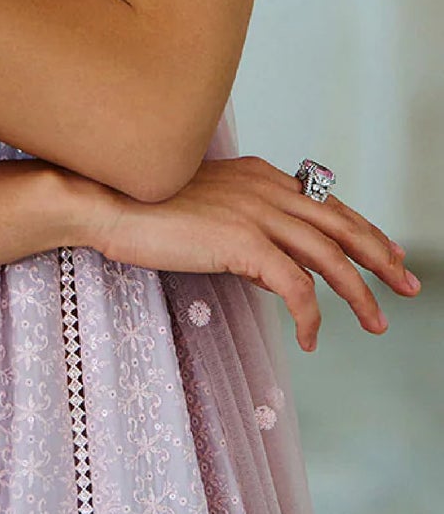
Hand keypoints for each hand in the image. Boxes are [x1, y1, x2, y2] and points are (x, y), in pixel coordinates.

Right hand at [83, 154, 420, 351]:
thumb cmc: (142, 209)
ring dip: (360, 294)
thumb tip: (270, 265)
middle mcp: (266, 187)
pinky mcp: (242, 241)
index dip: (363, 229)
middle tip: (408, 285)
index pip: (326, 203)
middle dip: (382, 257)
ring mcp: (256, 212)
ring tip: (376, 323)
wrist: (105, 201)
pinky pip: (296, 286)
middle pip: (342, 224)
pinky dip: (311, 315)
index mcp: (259, 175)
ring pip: (330, 257)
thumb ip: (242, 225)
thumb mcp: (204, 209)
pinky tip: (311, 338)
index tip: (386, 253)